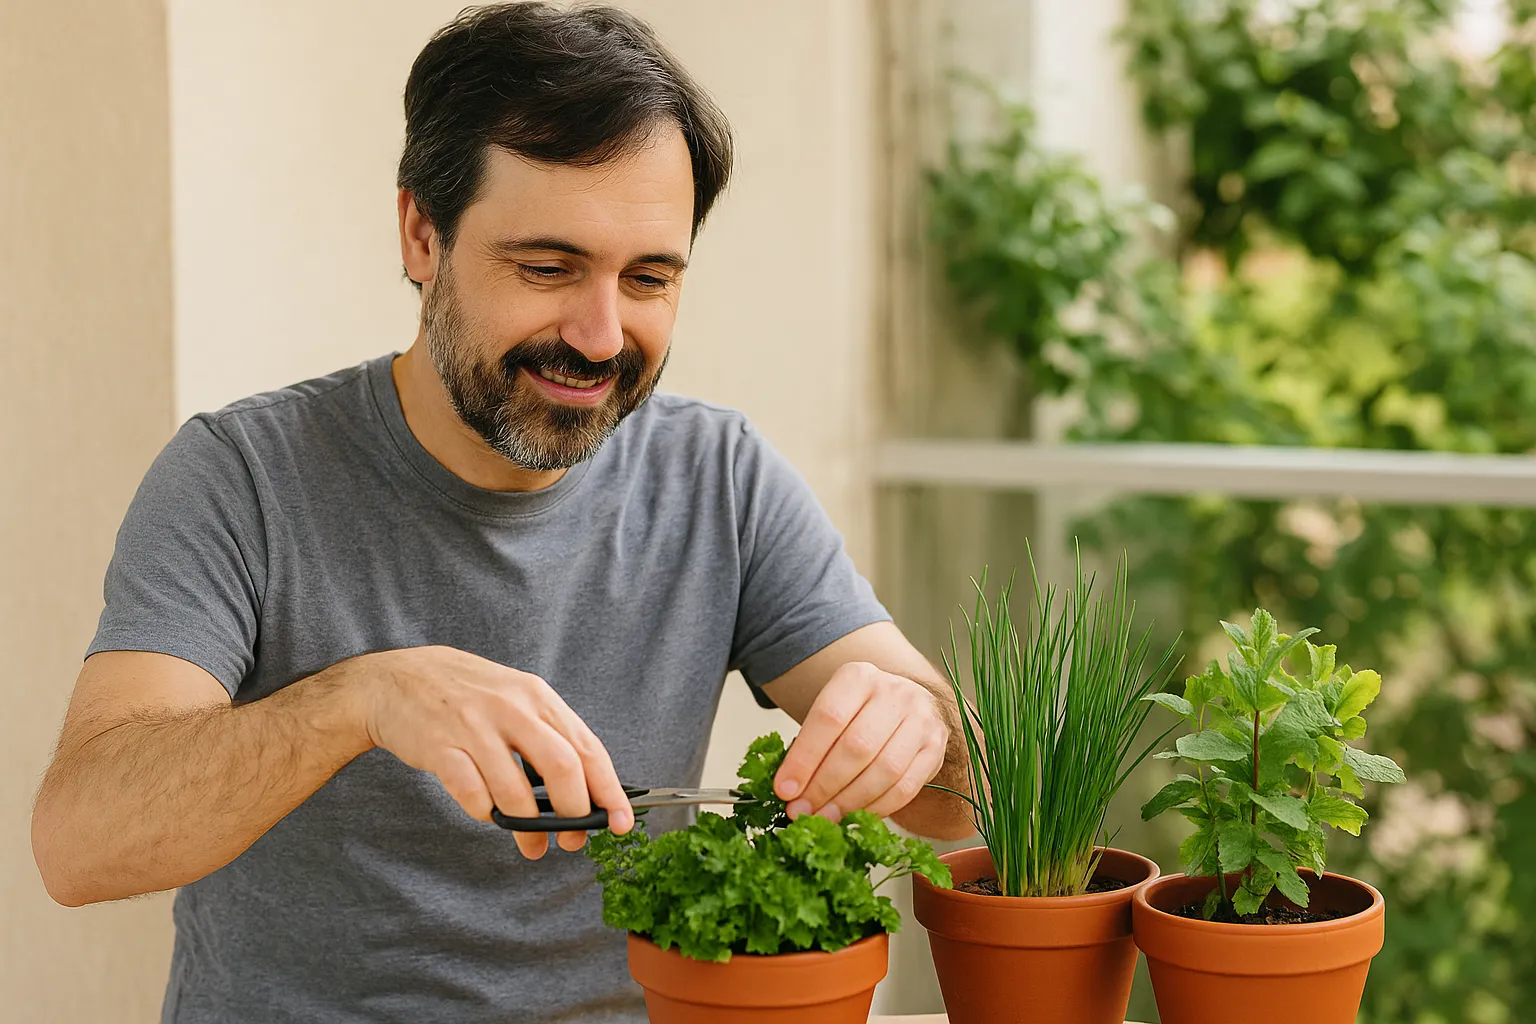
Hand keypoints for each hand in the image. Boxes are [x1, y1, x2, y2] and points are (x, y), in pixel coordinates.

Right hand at [352, 646, 632, 858]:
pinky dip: (485, 814)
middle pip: (562, 769)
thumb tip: (588, 787)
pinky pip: (472, 795)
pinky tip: (488, 814)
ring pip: (516, 792)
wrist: (394, 679)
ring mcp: (475, 727)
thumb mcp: (515, 698)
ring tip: (531, 845)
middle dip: (575, 815)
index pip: (587, 748)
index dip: (609, 790)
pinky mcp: (440, 748)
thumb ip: (549, 735)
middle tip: (573, 840)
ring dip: (529, 829)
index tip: (623, 822)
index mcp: (537, 697)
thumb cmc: (467, 695)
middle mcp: (511, 709)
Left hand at [772, 662, 948, 822]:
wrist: (905, 702)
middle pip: (856, 747)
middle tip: (802, 810)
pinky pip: (905, 787)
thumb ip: (811, 744)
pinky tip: (855, 816)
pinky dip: (876, 808)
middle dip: (824, 786)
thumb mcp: (832, 711)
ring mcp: (921, 720)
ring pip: (883, 770)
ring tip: (825, 817)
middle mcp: (894, 693)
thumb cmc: (860, 711)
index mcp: (859, 677)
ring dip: (850, 802)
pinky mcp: (936, 747)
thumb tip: (790, 789)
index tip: (785, 789)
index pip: (828, 718)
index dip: (804, 758)